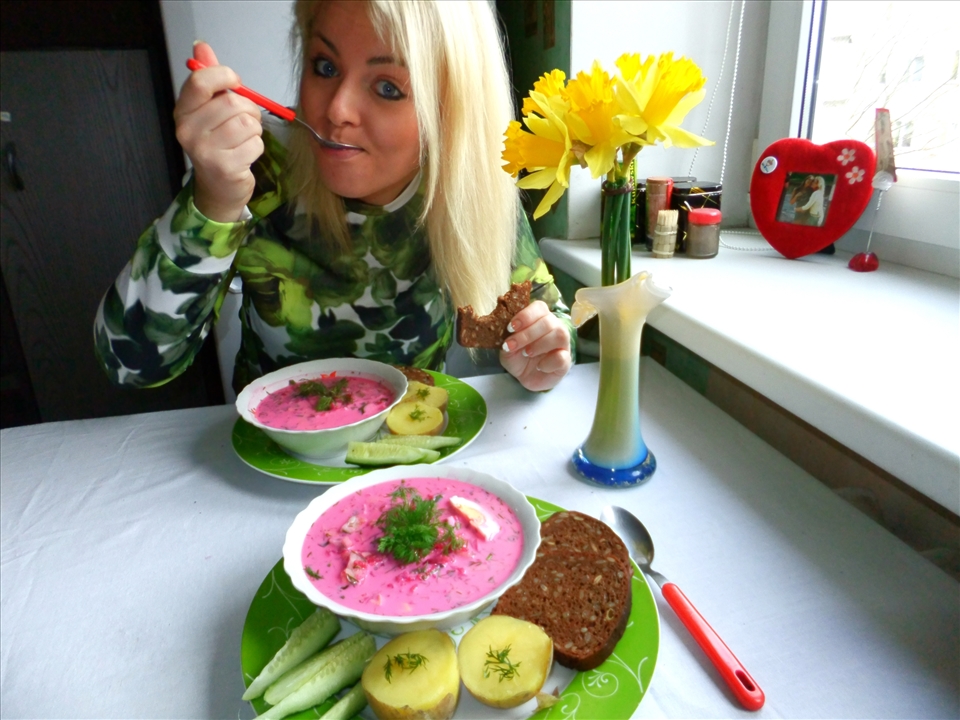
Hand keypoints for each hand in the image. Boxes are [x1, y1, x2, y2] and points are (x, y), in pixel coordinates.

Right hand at [174, 42, 263, 221]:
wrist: (218, 187)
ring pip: (247, 123)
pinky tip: (246, 153)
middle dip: (248, 108)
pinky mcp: (226, 167)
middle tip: (246, 118)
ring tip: (245, 137)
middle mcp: (188, 131)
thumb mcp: (208, 109)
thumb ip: (208, 77)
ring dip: (254, 128)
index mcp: (182, 111)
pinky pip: (255, 144)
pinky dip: (257, 146)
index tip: (235, 83)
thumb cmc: (217, 142)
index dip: (225, 76)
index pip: (201, 81)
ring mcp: (206, 151)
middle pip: (231, 103)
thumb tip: (201, 46)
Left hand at [499, 301, 571, 390]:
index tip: (511, 327)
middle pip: (548, 321)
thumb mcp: (507, 347)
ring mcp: (563, 344)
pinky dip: (547, 362)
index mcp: (540, 318)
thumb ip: (507, 337)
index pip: (539, 307)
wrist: (524, 377)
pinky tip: (539, 367)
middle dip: (527, 334)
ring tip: (526, 353)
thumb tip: (506, 330)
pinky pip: (562, 357)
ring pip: (559, 335)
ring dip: (539, 344)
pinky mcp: (566, 361)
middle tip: (512, 345)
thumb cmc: (518, 357)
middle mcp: (554, 327)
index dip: (525, 315)